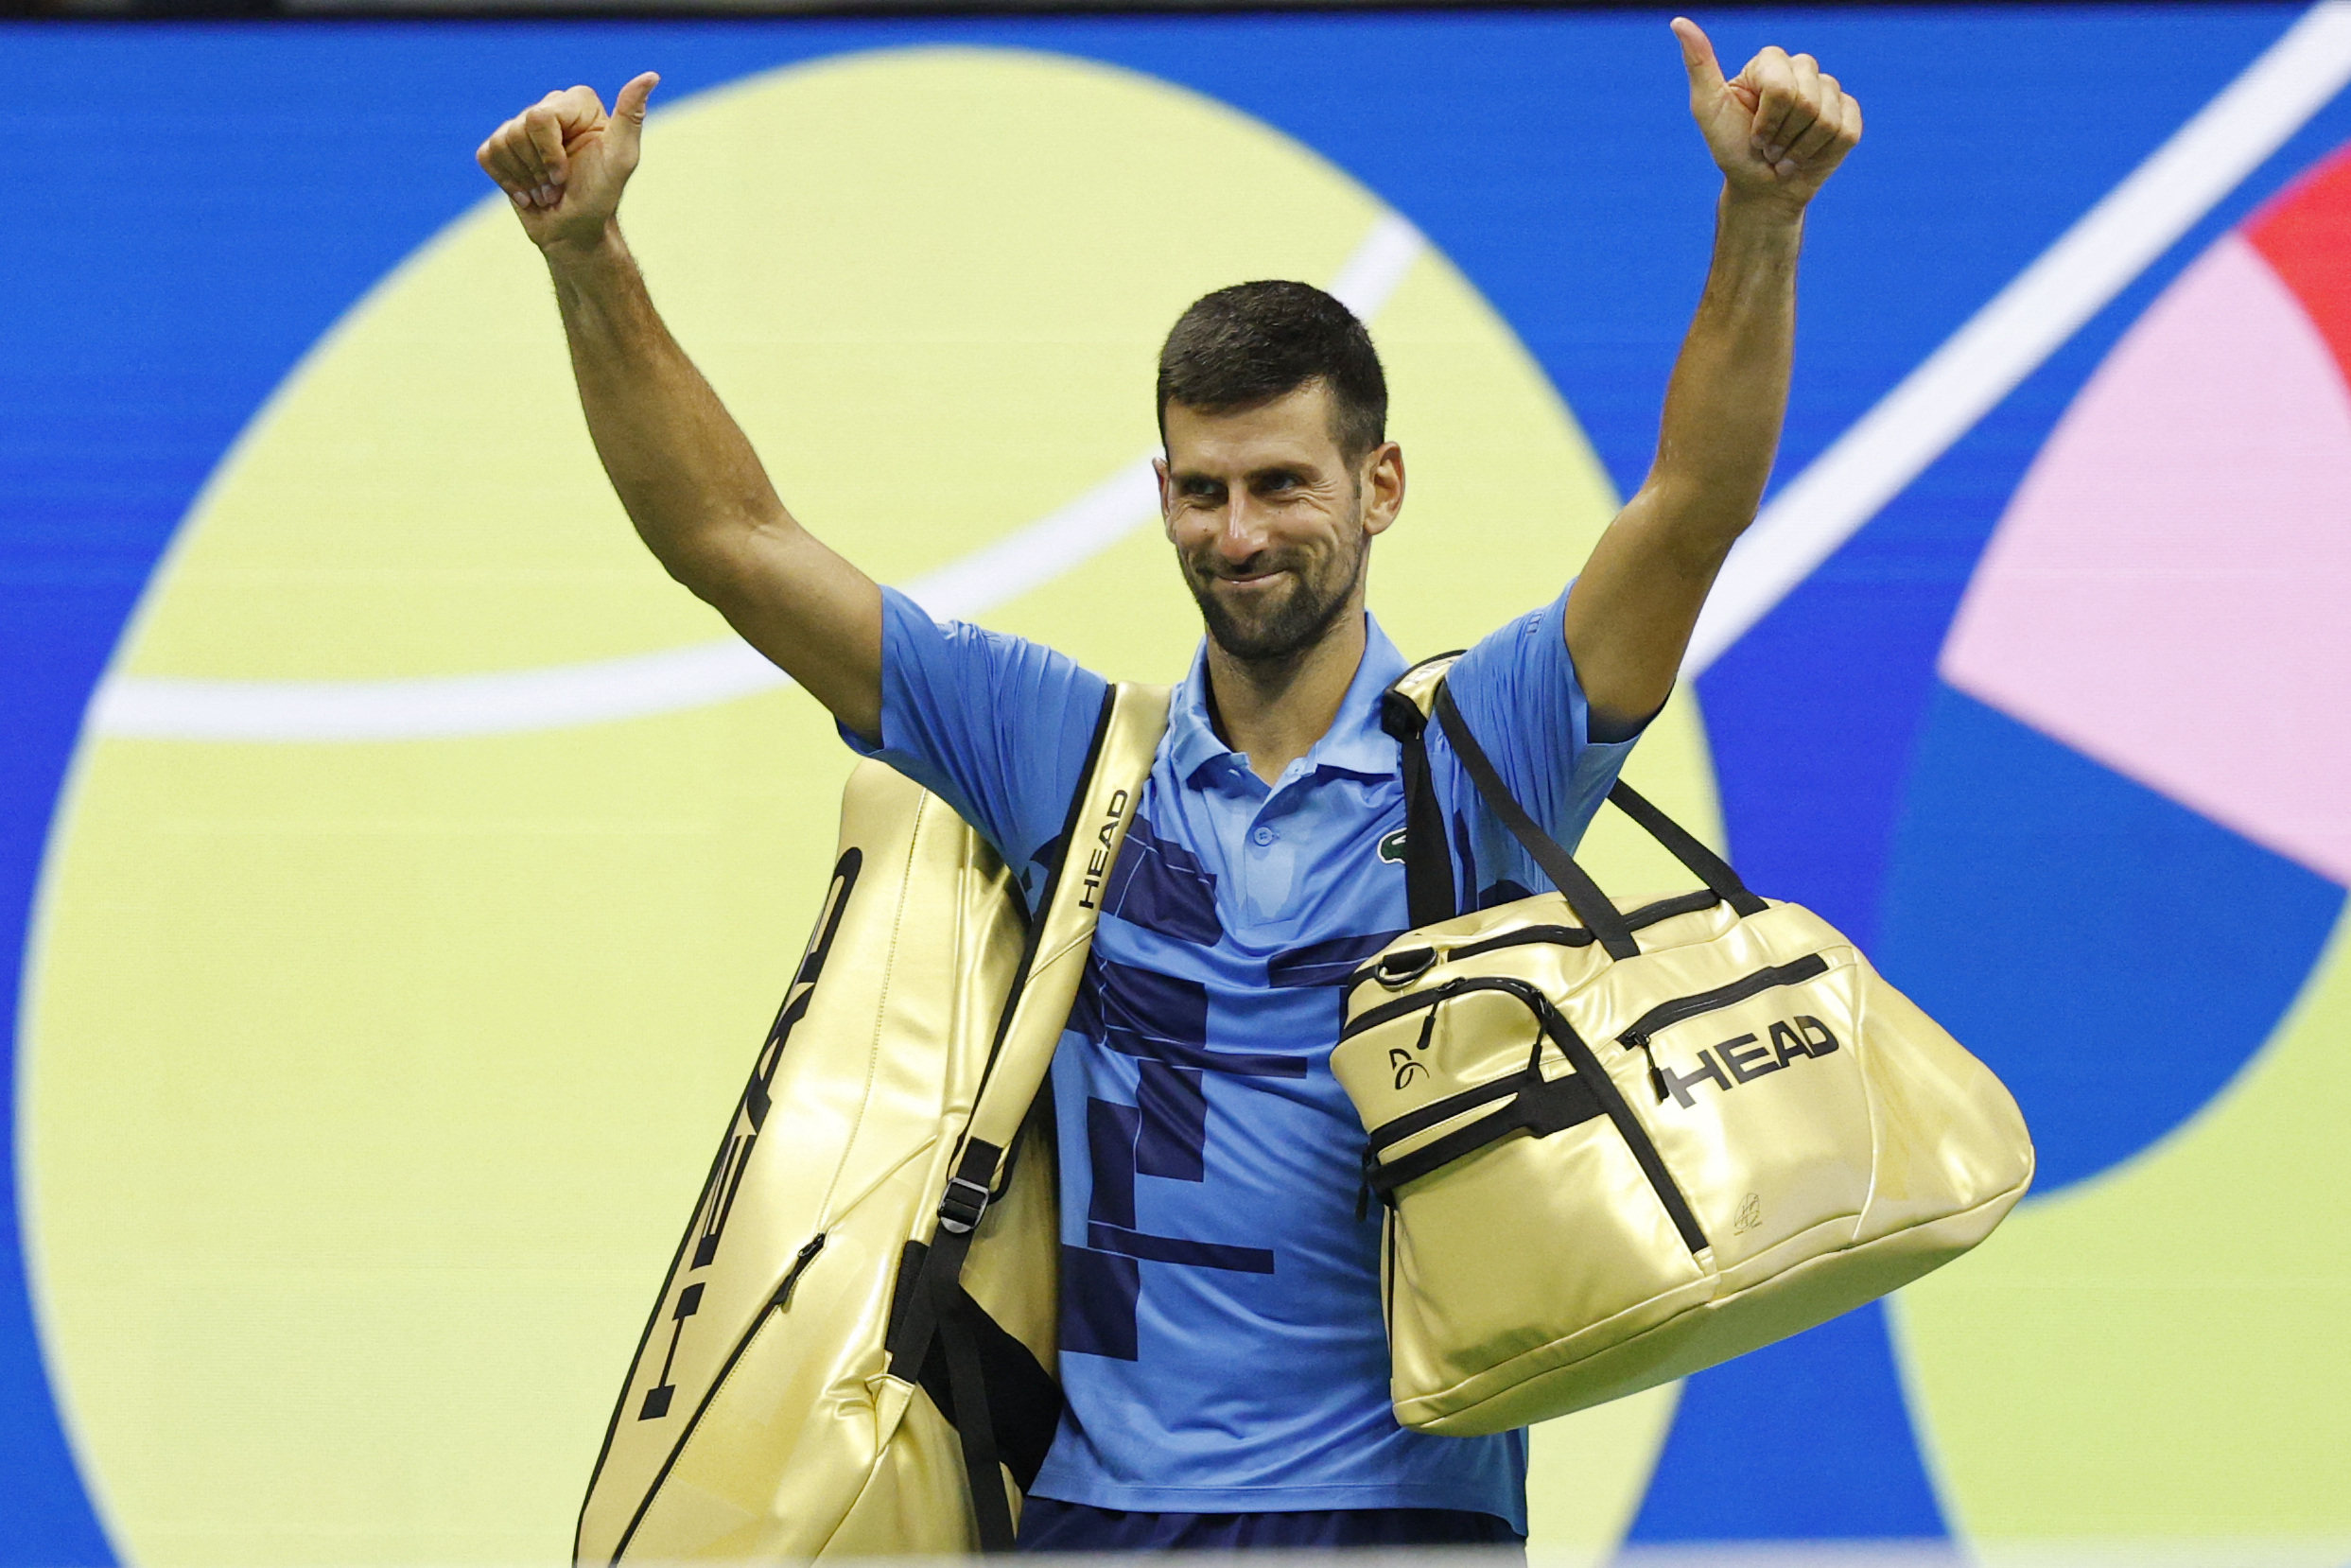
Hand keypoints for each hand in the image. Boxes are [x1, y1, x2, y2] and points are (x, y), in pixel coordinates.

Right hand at [475, 73, 659, 252]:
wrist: (575, 231)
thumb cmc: (601, 196)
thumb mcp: (621, 157)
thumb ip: (631, 115)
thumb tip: (651, 76)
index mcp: (577, 103)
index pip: (540, 117)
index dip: (549, 153)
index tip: (566, 175)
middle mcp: (549, 107)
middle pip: (519, 129)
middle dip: (538, 168)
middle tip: (558, 186)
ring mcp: (522, 127)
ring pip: (502, 143)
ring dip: (525, 179)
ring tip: (546, 192)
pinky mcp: (501, 147)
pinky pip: (487, 155)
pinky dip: (507, 181)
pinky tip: (528, 194)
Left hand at [1671, 18, 1860, 206]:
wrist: (1759, 188)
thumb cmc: (1732, 149)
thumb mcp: (1708, 109)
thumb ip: (1698, 64)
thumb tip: (1678, 22)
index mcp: (1769, 62)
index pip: (1781, 87)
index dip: (1768, 121)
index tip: (1752, 136)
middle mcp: (1801, 68)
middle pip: (1806, 101)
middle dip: (1783, 137)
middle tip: (1769, 148)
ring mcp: (1828, 90)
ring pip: (1827, 119)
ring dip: (1800, 150)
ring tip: (1785, 154)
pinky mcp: (1849, 113)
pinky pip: (1846, 131)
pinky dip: (1823, 153)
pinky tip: (1808, 157)